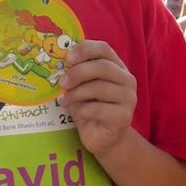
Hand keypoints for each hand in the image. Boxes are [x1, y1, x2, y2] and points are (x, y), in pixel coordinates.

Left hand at [59, 39, 137, 156]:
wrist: (103, 137)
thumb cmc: (90, 107)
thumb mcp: (81, 86)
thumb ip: (75, 73)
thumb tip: (56, 63)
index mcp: (116, 66)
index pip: (104, 48)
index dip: (84, 50)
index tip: (67, 58)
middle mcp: (126, 79)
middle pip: (102, 67)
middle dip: (78, 73)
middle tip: (62, 82)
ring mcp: (128, 98)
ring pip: (100, 88)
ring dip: (76, 93)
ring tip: (64, 100)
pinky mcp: (124, 116)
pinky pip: (99, 109)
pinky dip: (83, 110)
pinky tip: (77, 113)